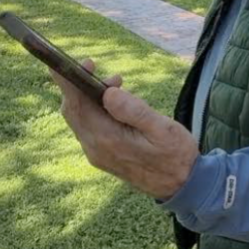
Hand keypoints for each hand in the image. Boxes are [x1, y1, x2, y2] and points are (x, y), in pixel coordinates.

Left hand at [53, 59, 198, 199]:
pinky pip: (90, 126)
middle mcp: (95, 148)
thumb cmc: (176, 155)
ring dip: (89, 97)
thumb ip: (134, 110)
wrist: (182, 186)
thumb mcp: (162, 129)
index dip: (68, 82)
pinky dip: (95, 109)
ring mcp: (97, 153)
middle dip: (78, 85)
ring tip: (116, 83)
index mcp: (108, 140)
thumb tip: (108, 92)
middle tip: (97, 67)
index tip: (67, 62)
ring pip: (80, 119)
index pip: (76, 107)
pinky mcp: (102, 154)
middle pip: (73, 111)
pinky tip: (116, 102)